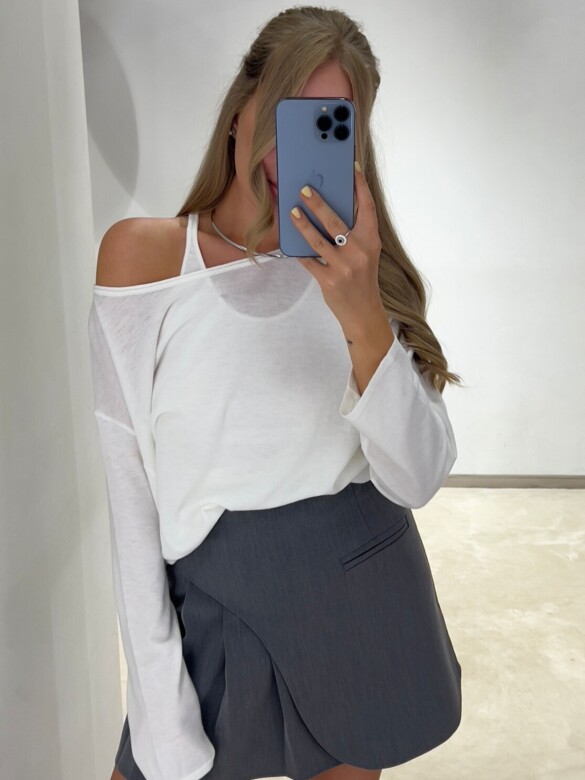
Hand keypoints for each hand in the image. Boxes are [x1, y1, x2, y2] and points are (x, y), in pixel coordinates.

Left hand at [290, 161, 385, 333]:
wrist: (363, 313)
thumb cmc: (361, 278)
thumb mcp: (365, 254)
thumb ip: (353, 234)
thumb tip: (327, 210)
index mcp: (371, 241)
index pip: (367, 208)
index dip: (360, 186)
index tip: (352, 166)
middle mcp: (360, 252)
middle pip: (336, 222)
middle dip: (319, 204)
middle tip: (305, 189)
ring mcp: (344, 268)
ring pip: (318, 241)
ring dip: (303, 225)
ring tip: (292, 211)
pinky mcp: (330, 281)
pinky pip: (309, 261)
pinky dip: (299, 251)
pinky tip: (290, 242)